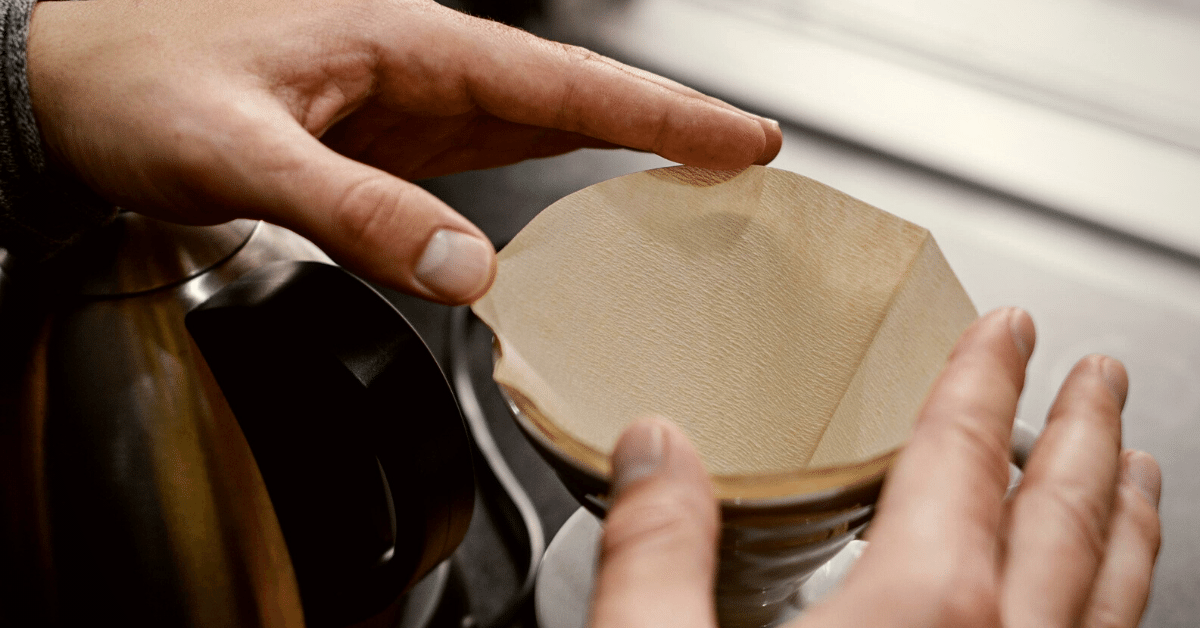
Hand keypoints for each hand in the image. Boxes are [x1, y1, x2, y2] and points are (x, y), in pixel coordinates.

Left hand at [25, 0, 780, 302]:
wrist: (72, 88)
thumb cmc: (139, 86)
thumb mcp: (242, 151)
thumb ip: (356, 209)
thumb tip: (468, 267)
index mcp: (405, 41)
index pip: (562, 78)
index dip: (660, 110)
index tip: (741, 138)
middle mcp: (420, 62)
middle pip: (572, 92)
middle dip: (666, 121)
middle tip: (750, 159)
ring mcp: (408, 99)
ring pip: (541, 119)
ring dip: (619, 144)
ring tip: (697, 176)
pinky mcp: (389, 137)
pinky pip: (494, 150)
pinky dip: (553, 170)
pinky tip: (581, 195)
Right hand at [594, 308, 1161, 627]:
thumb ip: (656, 554)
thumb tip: (652, 450)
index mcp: (917, 618)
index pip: (960, 460)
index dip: (983, 380)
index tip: (1007, 328)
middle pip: (1064, 518)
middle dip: (1084, 432)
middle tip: (1099, 375)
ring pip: (1112, 593)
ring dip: (1123, 518)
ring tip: (1136, 471)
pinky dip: (1119, 601)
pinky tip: (1102, 602)